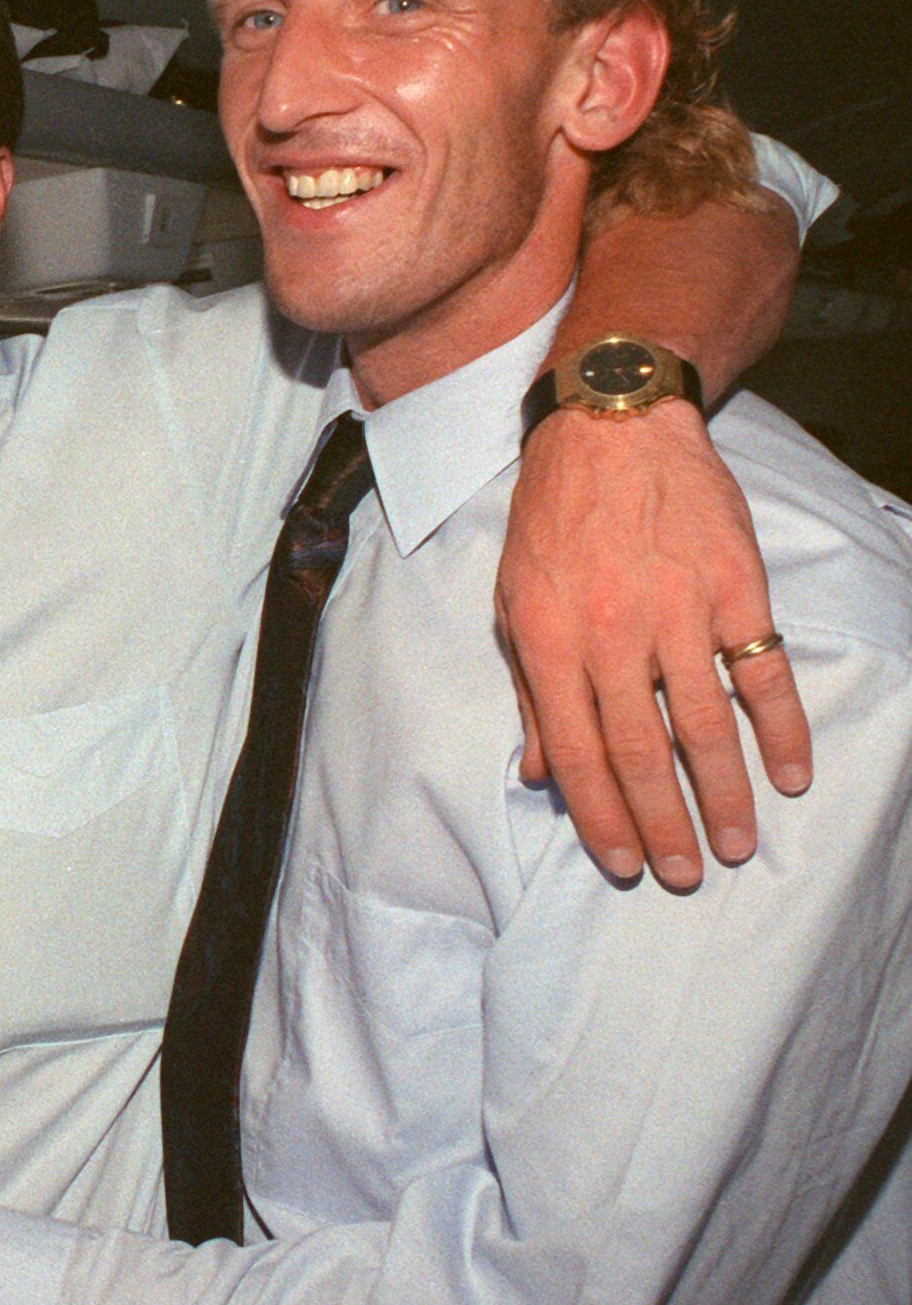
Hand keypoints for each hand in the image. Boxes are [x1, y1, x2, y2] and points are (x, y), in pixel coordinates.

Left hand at [498, 401, 811, 888]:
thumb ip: (529, 693)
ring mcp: (678, 609)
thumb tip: (539, 774)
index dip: (601, 816)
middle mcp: (612, 632)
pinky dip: (782, 726)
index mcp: (549, 642)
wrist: (610, 431)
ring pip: (706, 722)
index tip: (624, 862)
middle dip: (663, 822)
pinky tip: (791, 771)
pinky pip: (762, 670)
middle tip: (682, 874)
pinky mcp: (735, 586)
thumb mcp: (513, 605)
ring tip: (733, 844)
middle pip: (642, 750)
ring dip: (724, 791)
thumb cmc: (552, 523)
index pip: (576, 752)